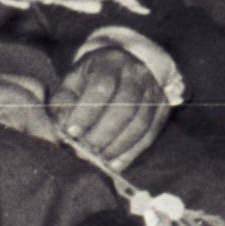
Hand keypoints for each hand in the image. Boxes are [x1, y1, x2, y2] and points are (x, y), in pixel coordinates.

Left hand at [52, 44, 168, 170]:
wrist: (126, 62)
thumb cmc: (92, 76)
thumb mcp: (74, 79)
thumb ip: (63, 101)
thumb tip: (61, 130)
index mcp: (109, 63)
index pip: (101, 88)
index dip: (86, 112)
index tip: (72, 132)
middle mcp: (136, 74)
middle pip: (124, 108)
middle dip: (104, 133)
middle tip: (86, 151)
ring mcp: (153, 91)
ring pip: (140, 123)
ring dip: (119, 146)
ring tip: (100, 159)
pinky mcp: (163, 107)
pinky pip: (151, 133)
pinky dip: (133, 151)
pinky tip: (117, 163)